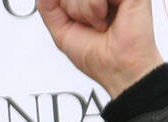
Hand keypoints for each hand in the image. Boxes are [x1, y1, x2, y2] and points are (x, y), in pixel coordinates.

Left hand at [38, 0, 163, 98]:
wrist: (118, 69)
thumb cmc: (97, 56)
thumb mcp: (61, 31)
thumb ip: (48, 7)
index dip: (66, 8)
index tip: (76, 21)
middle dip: (74, 10)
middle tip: (90, 25)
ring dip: (84, 11)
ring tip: (101, 23)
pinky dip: (95, 7)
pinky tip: (108, 17)